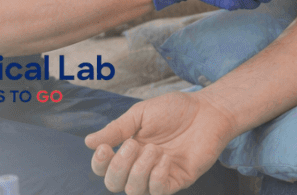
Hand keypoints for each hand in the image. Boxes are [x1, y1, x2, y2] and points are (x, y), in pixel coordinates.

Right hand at [86, 91, 236, 194]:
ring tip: (155, 149)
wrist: (207, 110)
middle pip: (115, 184)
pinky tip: (165, 159)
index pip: (104, 168)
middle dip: (118, 167)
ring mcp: (158, 175)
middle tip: (133, 145)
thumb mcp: (141, 114)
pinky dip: (157, 177)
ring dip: (139, 171)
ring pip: (134, 191)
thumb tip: (88, 142)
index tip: (103, 148)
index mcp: (128, 150)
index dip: (99, 164)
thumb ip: (117, 129)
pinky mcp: (177, 180)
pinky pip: (159, 191)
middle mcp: (140, 166)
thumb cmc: (175, 110)